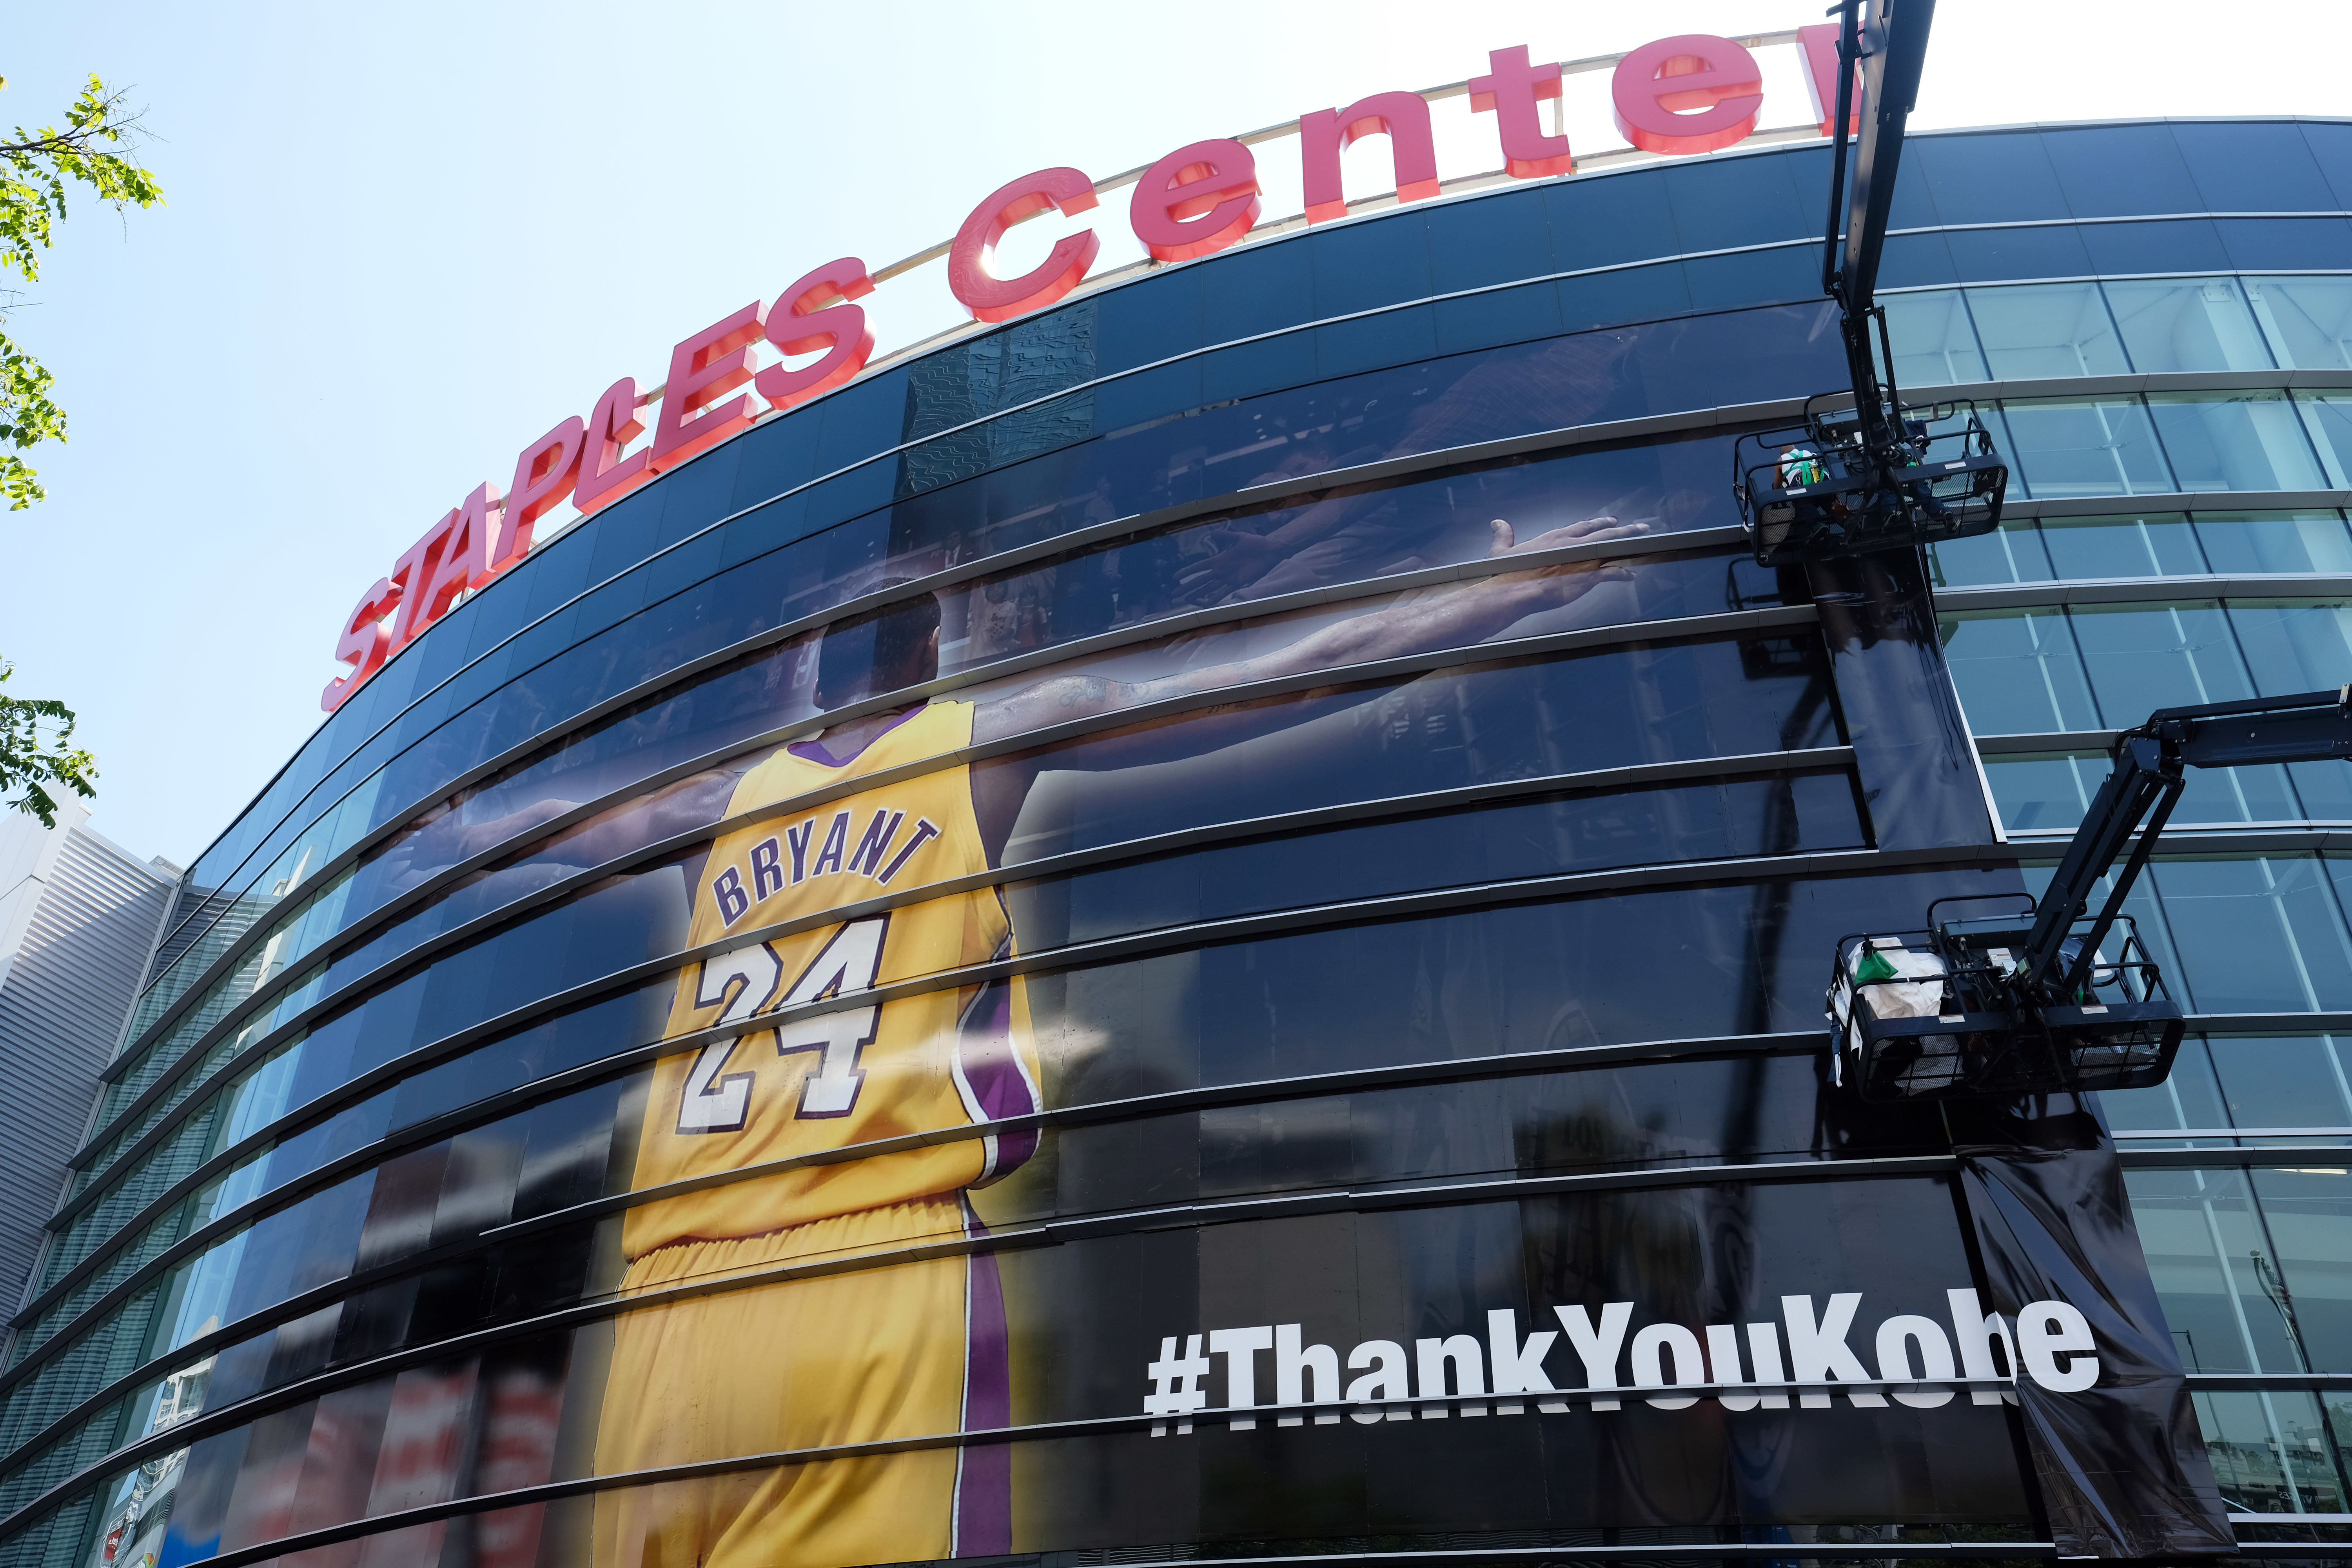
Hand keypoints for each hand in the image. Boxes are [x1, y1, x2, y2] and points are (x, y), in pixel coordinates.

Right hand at [1175, 531, 1280, 597]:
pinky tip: (1205, 604)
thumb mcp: (1239, 537)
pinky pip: (1223, 593)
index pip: (1199, 567)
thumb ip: (1225, 536)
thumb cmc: (1256, 543)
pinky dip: (1214, 598)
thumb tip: (1211, 533)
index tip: (1176, 577)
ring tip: (1186, 600)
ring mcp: (1228, 579)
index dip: (1188, 572)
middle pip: (1200, 581)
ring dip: (1197, 595)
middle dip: (1187, 587)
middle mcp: (1221, 571)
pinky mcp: (1238, 584)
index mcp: (1219, 559)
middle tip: (1175, 594)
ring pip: (1209, 589)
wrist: (1270, 551)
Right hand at [1481, 514, 1650, 609]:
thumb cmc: (1507, 574)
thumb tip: (1497, 523)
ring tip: (1644, 540)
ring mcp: (1582, 559)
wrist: (1514, 591)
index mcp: (1554, 537)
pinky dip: (1622, 574)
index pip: (1581, 526)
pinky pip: (1611, 573)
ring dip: (1628, 544)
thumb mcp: (1502, 551)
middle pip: (1603, 532)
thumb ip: (1503, 535)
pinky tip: (1631, 575)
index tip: (1609, 521)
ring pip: (1611, 548)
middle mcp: (1572, 544)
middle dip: (1622, 528)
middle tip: (1638, 526)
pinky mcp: (1587, 576)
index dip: (1596, 523)